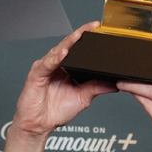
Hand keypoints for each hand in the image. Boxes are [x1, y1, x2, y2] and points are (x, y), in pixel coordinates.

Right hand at [12, 22, 117, 139]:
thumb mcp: (83, 97)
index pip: (78, 49)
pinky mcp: (37, 75)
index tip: (100, 31)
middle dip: (80, 34)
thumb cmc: (56, 111)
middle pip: (68, 45)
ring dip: (69, 42)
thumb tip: (115, 84)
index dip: (87, 39)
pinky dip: (55, 58)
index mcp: (66, 68)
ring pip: (58, 51)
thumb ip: (97, 88)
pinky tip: (63, 54)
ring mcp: (45, 68)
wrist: (39, 125)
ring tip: (80, 35)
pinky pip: (47, 64)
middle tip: (93, 26)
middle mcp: (56, 64)